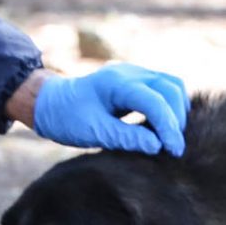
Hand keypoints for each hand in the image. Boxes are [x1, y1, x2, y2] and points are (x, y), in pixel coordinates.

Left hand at [26, 63, 188, 155]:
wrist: (49, 103)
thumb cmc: (67, 118)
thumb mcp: (94, 132)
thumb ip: (127, 138)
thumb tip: (158, 146)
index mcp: (116, 83)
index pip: (156, 102)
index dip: (169, 128)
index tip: (174, 151)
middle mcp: (130, 73)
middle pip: (171, 89)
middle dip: (176, 119)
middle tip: (173, 148)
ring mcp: (134, 74)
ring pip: (172, 86)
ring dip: (176, 111)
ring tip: (170, 138)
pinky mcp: (136, 82)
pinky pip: (164, 89)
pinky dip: (170, 106)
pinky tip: (164, 128)